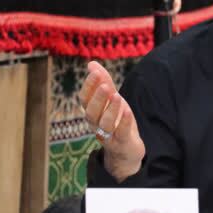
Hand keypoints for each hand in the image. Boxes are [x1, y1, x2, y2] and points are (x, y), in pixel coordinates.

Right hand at [78, 61, 144, 181]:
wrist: (126, 149)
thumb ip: (104, 82)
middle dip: (97, 98)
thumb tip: (92, 64)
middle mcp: (96, 124)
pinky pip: (121, 133)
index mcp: (92, 112)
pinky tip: (127, 110)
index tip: (95, 72)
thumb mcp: (111, 100)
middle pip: (91, 112)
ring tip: (117, 96)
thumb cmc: (116, 120)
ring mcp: (108, 135)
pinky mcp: (121, 142)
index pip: (84, 99)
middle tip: (105, 85)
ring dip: (110, 110)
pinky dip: (123, 122)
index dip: (89, 86)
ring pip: (104, 124)